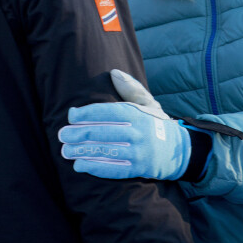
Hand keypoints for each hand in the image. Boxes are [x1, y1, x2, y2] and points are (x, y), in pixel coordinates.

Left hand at [59, 70, 190, 179]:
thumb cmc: (157, 124)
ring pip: (105, 150)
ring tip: (66, 151)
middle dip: (79, 133)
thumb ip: (131, 88)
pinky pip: (114, 168)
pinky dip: (95, 167)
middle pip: (103, 131)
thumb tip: (114, 73)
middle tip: (62, 135)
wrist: (180, 151)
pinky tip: (80, 165)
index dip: (88, 113)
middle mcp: (138, 132)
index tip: (71, 115)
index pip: (108, 112)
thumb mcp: (149, 103)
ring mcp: (139, 151)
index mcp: (138, 114)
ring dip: (82, 151)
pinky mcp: (139, 169)